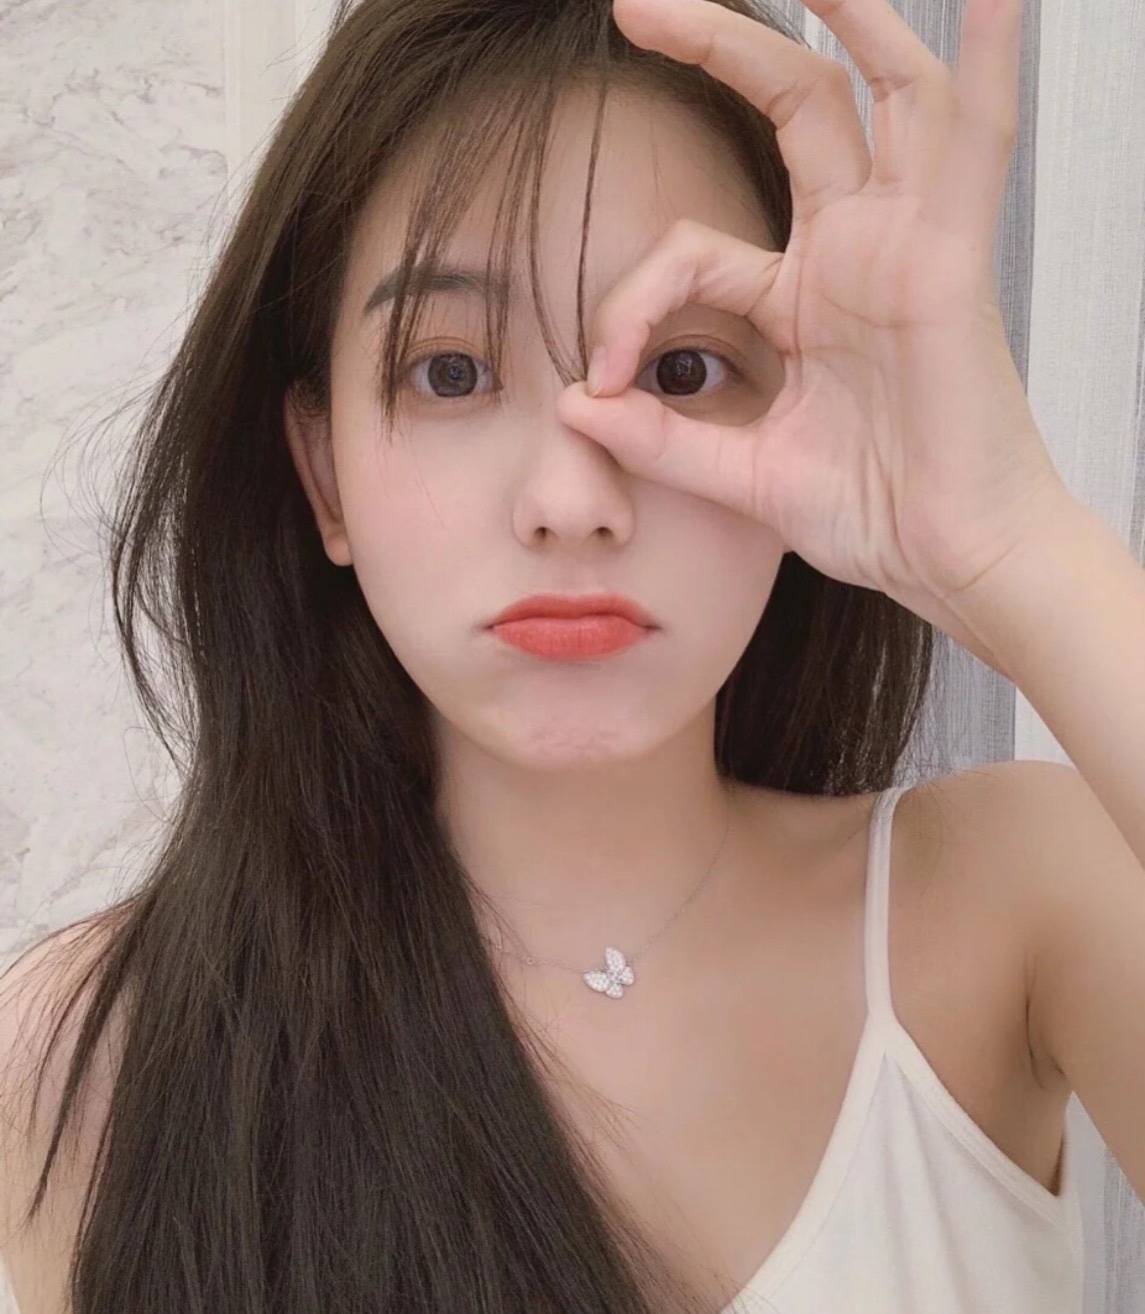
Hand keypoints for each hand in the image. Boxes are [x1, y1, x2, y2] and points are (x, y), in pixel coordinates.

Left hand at [557, 0, 1074, 672]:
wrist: (947, 564)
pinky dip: (982, 57)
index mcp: (801, 298)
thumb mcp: (741, 474)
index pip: (690, 250)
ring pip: (878, 90)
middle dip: (717, 45)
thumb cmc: (870, 516)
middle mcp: (852, 252)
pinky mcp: (946, 260)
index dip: (627, 302)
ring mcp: (903, 245)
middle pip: (790, 109)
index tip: (596, 378)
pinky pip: (972, 138)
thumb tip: (574, 407)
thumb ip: (661, 439)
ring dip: (842, 12)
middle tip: (632, 5)